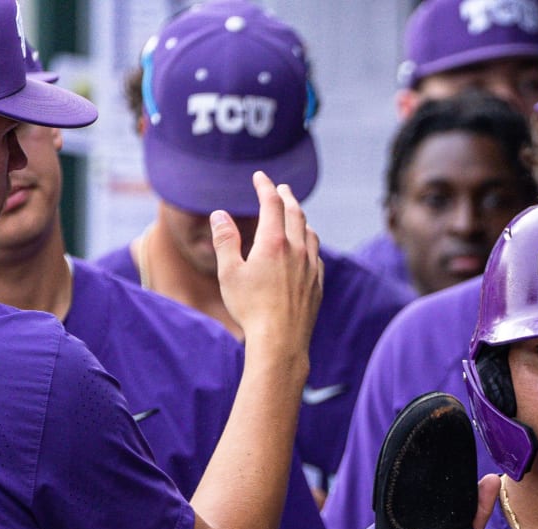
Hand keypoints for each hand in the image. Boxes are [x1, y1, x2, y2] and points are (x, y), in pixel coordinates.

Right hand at [214, 171, 322, 353]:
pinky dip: (309, 242)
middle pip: (295, 214)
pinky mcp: (317, 285)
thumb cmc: (250, 308)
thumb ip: (225, 240)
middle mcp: (297, 251)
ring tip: (295, 214)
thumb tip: (220, 214)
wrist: (281, 341)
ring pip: (309, 233)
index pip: (272, 204)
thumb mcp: (229, 272)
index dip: (265, 187)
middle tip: (281, 189)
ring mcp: (311, 268)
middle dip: (286, 197)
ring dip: (301, 218)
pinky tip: (305, 248)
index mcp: (274, 243)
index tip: (260, 177)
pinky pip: (316, 255)